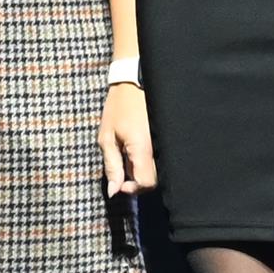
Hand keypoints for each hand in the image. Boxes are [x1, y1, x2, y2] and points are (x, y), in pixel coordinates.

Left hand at [99, 78, 156, 196]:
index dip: (132, 188)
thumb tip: (114, 191)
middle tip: (122, 171)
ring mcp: (165, 143)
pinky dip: (147, 161)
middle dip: (136, 182)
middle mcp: (159, 148)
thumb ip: (111, 165)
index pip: (146, 183)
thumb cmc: (119, 106)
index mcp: (143, 148)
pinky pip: (159, 159)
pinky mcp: (166, 139)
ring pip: (157, 171)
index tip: (119, 183)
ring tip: (128, 157)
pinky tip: (137, 151)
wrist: (135, 81)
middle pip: (154, 180)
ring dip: (141, 171)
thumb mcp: (106, 136)